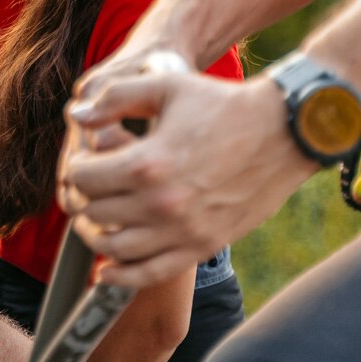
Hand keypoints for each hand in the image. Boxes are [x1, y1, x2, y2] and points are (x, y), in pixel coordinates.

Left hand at [58, 56, 315, 286]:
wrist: (285, 132)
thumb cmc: (224, 104)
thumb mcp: (167, 85)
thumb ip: (115, 98)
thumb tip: (76, 117)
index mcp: (146, 163)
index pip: (82, 178)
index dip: (75, 169)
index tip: (83, 162)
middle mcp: (161, 204)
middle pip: (94, 213)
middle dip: (83, 198)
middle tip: (88, 188)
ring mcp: (183, 231)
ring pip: (114, 247)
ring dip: (95, 235)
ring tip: (96, 220)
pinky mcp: (202, 246)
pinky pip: (150, 274)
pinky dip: (121, 276)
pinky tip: (106, 270)